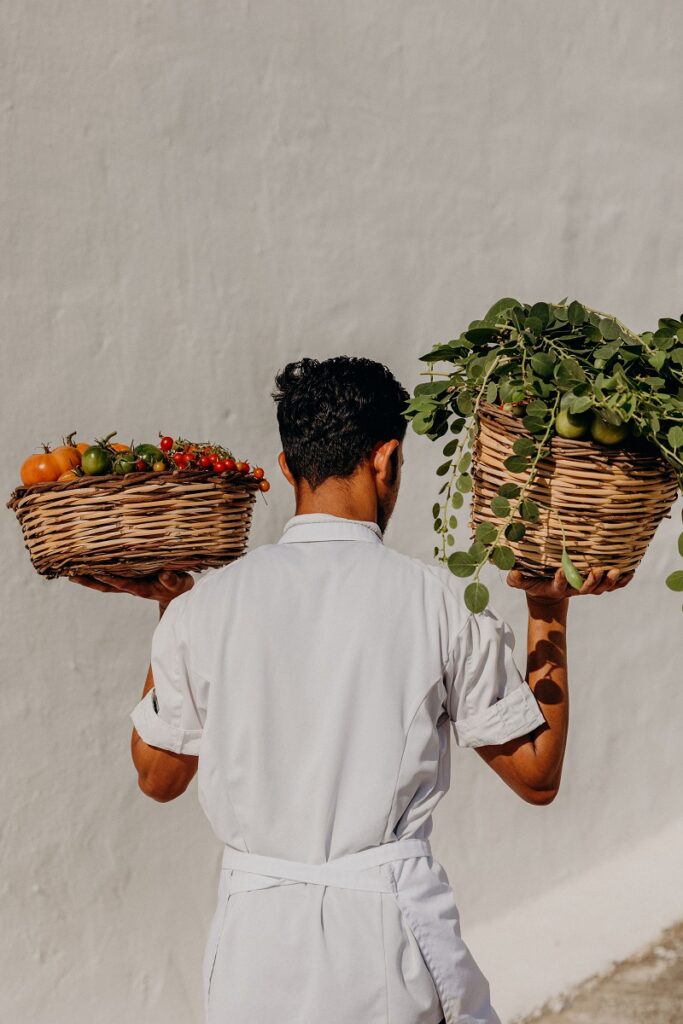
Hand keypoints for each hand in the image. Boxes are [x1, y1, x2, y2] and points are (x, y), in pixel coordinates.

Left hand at [68, 569, 193, 603]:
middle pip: (105, 585)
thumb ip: (172, 580)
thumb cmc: (179, 587)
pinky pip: (109, 575)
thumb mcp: (179, 583)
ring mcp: (128, 583)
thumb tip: (165, 575)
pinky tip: (86, 564)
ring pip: (104, 582)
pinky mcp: (128, 579)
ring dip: (88, 577)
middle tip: (71, 576)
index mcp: (142, 588)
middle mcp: (131, 586)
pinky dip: (96, 571)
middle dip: (89, 581)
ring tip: (70, 571)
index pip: (122, 582)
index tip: (96, 571)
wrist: (178, 595)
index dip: (110, 578)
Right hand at [507, 566, 632, 603]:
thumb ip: (517, 580)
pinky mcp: (593, 585)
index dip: (560, 580)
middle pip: (585, 589)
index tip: (560, 571)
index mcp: (556, 588)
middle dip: (592, 581)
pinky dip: (620, 583)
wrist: (546, 593)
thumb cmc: (533, 583)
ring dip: (608, 581)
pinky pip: (609, 586)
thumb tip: (513, 573)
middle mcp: (573, 589)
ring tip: (615, 571)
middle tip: (597, 570)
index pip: (559, 585)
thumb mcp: (522, 582)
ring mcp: (584, 587)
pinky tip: (629, 575)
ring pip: (599, 588)